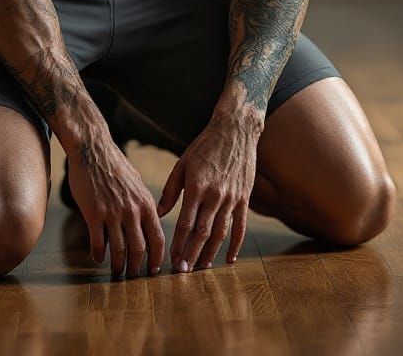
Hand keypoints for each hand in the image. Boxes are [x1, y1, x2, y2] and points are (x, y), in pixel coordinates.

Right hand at [67, 138, 165, 277]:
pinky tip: (97, 258)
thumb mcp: (137, 184)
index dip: (156, 258)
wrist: (93, 150)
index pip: (157, 238)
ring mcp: (112, 212)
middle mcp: (132, 210)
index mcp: (145, 203)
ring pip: (119, 250)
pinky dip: (98, 254)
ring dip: (118, 265)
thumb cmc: (115, 166)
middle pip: (139, 249)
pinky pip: (98, 242)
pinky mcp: (94, 213)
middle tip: (133, 277)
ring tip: (116, 272)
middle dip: (137, 267)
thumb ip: (144, 204)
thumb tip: (151, 222)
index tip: (153, 270)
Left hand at [156, 115, 258, 270]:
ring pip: (221, 233)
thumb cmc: (204, 146)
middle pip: (202, 232)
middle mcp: (214, 194)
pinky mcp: (244, 198)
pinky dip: (236, 245)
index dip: (178, 243)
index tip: (172, 259)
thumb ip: (171, 190)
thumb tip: (158, 212)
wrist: (235, 130)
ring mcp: (231, 198)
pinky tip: (230, 259)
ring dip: (211, 253)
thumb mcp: (183, 163)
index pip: (185, 222)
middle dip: (192, 254)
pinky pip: (240, 226)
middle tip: (184, 272)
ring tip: (202, 268)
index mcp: (196, 186)